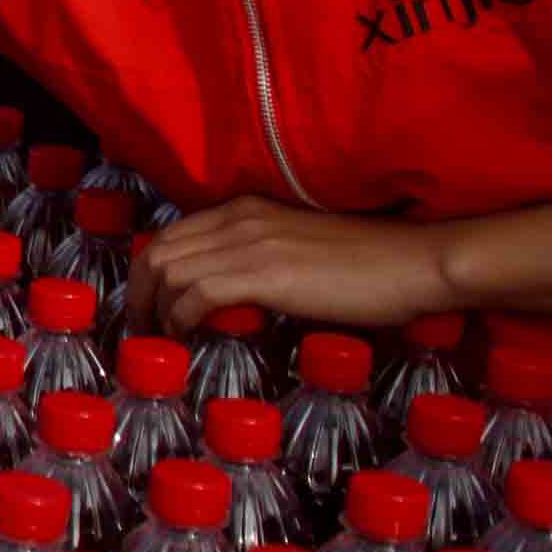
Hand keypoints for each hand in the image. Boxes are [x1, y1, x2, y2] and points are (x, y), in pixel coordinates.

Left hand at [128, 198, 461, 335]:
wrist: (413, 262)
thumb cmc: (368, 264)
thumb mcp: (298, 248)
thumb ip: (261, 258)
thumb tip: (232, 295)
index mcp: (243, 209)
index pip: (169, 235)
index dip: (146, 275)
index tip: (146, 309)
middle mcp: (237, 219)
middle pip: (156, 252)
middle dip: (137, 295)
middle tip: (142, 332)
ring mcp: (249, 243)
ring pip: (168, 271)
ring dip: (153, 311)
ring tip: (159, 343)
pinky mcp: (265, 272)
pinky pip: (197, 293)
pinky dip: (180, 318)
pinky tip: (186, 338)